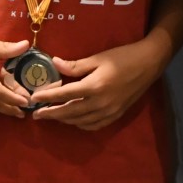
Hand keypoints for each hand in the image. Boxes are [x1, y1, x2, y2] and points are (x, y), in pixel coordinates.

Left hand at [30, 40, 165, 130]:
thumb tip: (54, 63)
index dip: (47, 96)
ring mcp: (109, 112)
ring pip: (80, 121)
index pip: (64, 95)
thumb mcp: (98, 58)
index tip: (34, 98)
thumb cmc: (122, 57)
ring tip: (52, 115)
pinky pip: (94, 125)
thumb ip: (76, 65)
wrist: (148, 64)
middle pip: (69, 112)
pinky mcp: (116, 116)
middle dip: (51, 114)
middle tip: (36, 114)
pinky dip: (80, 124)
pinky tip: (74, 119)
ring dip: (64, 119)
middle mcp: (100, 103)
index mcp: (94, 86)